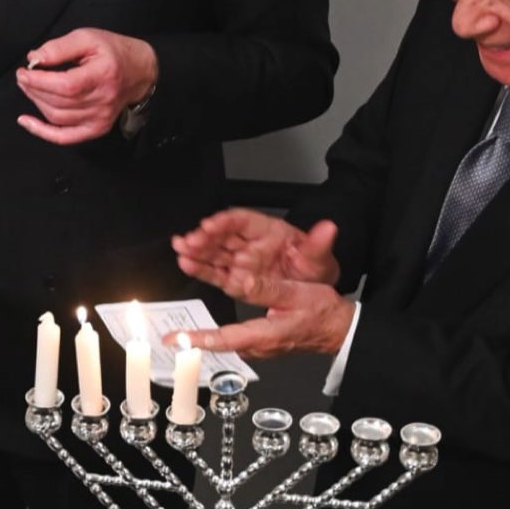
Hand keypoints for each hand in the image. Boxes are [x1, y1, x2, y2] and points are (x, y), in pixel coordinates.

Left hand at [14, 29, 157, 144]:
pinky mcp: (96, 128)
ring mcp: (100, 118)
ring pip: (57, 117)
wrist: (140, 72)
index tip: (23, 71)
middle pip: (58, 101)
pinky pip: (64, 137)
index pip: (65, 85)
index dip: (39, 81)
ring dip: (36, 102)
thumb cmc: (113, 52)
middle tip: (23, 76)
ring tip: (29, 88)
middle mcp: (103, 100)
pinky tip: (26, 121)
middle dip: (33, 89)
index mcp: (104, 75)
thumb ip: (60, 47)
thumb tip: (34, 59)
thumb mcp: (88, 38)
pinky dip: (42, 132)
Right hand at [172, 210, 339, 289]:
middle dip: (205, 237)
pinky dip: (201, 267)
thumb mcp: (319, 258)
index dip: (225, 221)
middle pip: (223, 235)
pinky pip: (216, 271)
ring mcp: (242, 260)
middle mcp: (251, 243)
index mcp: (269, 231)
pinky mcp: (237, 277)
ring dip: (197, 250)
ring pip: (215, 251)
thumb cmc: (313, 267)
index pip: (242, 220)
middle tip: (190, 240)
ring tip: (181, 249)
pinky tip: (187, 263)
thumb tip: (328, 228)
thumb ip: (319, 244)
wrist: (314, 288)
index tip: (212, 224)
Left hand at [186, 265, 354, 359]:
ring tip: (179, 334)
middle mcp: (258, 345)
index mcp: (266, 333)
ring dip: (203, 336)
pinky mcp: (259, 343)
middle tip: (168, 337)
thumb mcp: (297, 293)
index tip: (176, 340)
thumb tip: (241, 281)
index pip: (227, 338)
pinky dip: (216, 334)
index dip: (199, 339)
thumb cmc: (321, 312)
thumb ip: (266, 288)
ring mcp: (258, 347)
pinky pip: (232, 339)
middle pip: (220, 343)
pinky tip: (204, 329)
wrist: (337, 329)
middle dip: (194, 338)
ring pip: (224, 342)